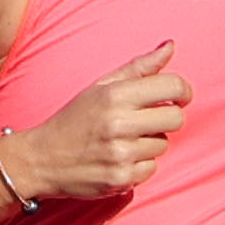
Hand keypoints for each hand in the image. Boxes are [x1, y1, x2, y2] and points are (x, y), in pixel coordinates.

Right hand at [2, 43, 187, 206]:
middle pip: (176, 119)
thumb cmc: (74, 119)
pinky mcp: (120, 178)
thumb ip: (138, 67)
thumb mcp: (100, 86)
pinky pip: (151, 169)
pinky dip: (140, 165)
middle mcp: (118, 123)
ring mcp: (120, 153)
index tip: (180, 97)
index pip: (172, 86)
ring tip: (125, 141)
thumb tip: (171, 46)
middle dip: (168, 119)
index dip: (183, 91)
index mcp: (115, 95)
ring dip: (149, 143)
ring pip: (163, 145)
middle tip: (150, 121)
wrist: (41, 159)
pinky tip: (120, 159)